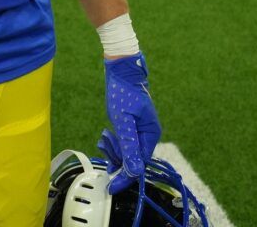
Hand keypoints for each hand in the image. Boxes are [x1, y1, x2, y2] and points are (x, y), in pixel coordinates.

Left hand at [101, 53, 161, 193]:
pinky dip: (115, 143)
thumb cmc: (122, 92)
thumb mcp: (123, 120)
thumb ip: (129, 146)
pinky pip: (125, 143)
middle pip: (133, 160)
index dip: (126, 177)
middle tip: (106, 144)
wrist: (121, 70)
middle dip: (118, 158)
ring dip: (115, 149)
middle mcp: (149, 134)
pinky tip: (107, 136)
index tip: (112, 186)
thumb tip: (134, 171)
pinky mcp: (134, 125)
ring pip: (128, 152)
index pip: (139, 165)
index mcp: (150, 134)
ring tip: (106, 136)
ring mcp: (142, 130)